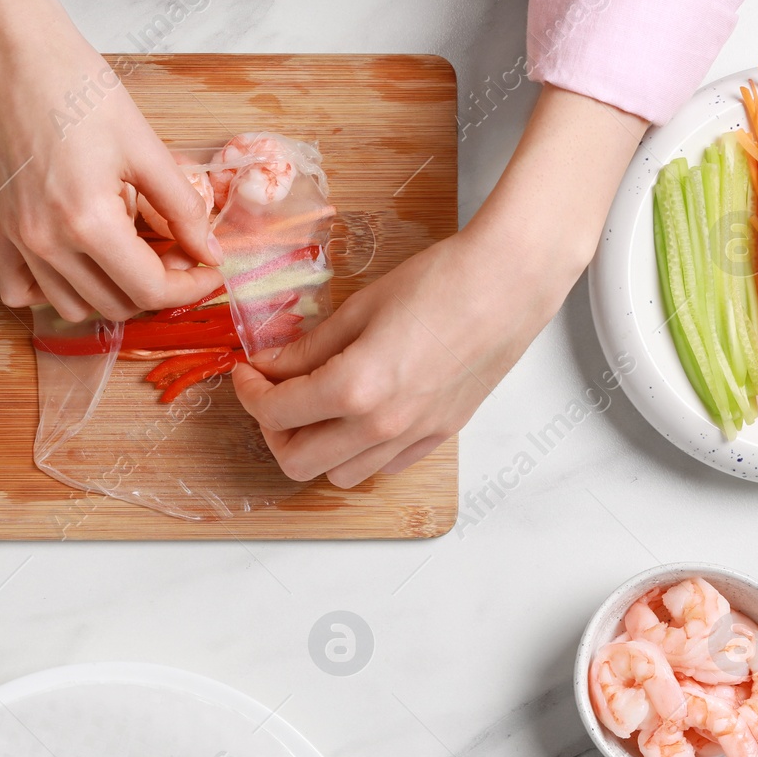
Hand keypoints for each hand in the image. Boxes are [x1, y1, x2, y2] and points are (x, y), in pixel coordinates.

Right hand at [0, 0, 221, 321]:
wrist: (17, 57)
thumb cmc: (79, 89)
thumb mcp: (146, 146)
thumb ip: (182, 207)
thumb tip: (208, 251)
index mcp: (89, 222)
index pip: (150, 289)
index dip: (191, 286)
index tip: (210, 268)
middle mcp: (48, 244)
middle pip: (117, 305)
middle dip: (157, 287)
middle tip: (178, 251)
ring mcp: (21, 241)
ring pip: (74, 307)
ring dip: (111, 291)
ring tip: (132, 250)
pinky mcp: (3, 230)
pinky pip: (22, 291)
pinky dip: (55, 289)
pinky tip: (80, 260)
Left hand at [233, 86, 649, 485]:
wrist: (510, 280)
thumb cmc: (441, 281)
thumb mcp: (358, 308)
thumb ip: (307, 347)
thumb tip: (268, 365)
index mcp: (355, 389)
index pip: (276, 413)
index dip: (249, 392)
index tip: (247, 372)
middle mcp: (382, 426)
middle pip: (297, 462)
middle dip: (273, 430)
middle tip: (272, 395)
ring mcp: (413, 436)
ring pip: (338, 476)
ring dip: (314, 448)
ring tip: (314, 407)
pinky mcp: (439, 435)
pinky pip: (382, 467)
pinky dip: (357, 452)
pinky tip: (357, 415)